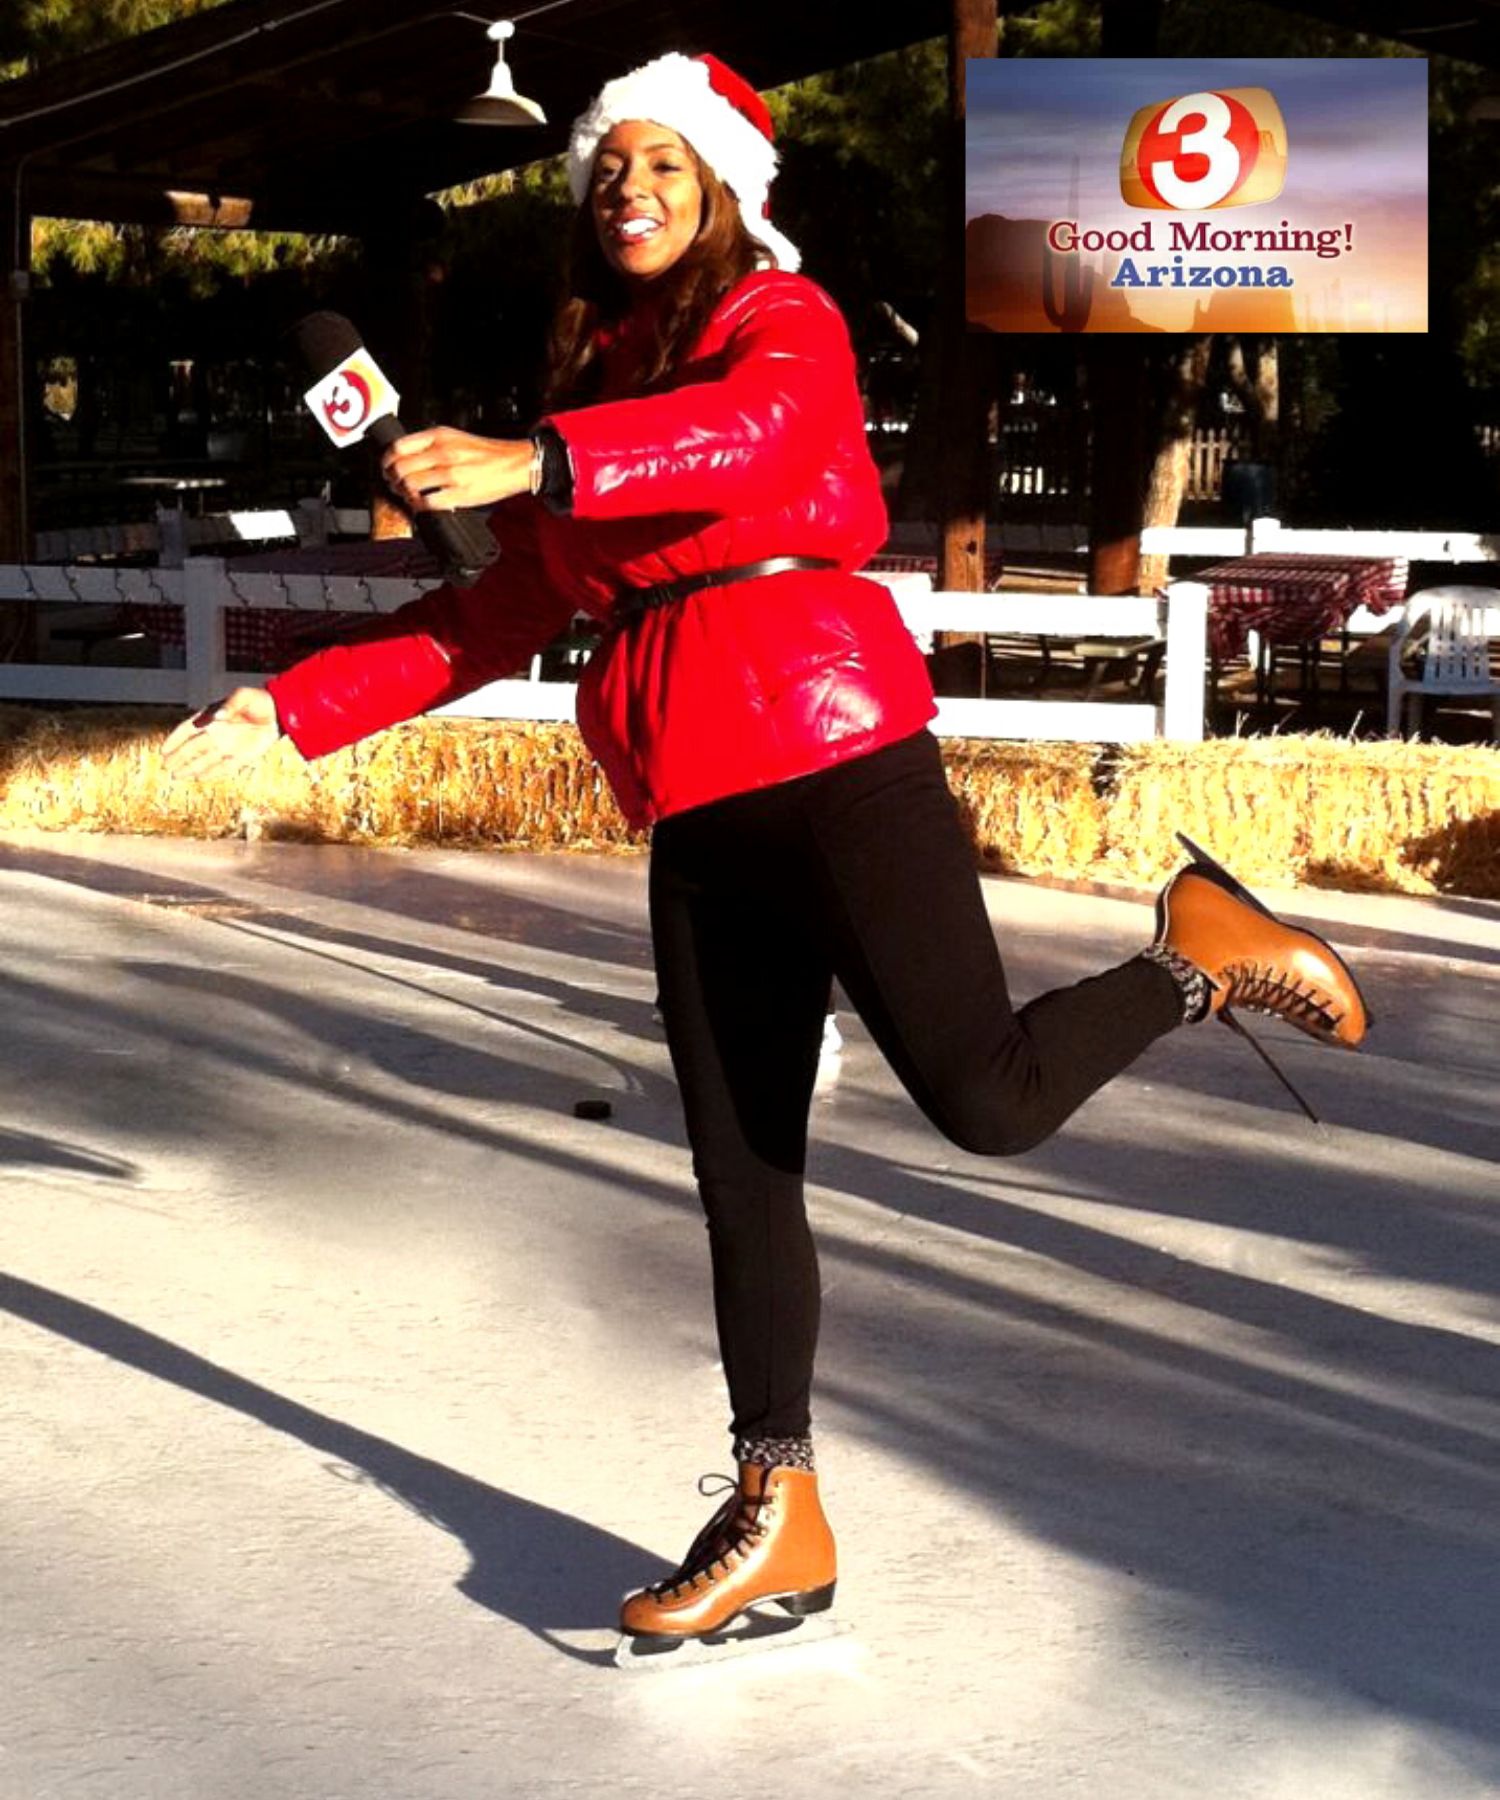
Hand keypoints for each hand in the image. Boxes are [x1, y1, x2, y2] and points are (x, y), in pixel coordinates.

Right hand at [161, 686, 282, 779]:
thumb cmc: (259, 701)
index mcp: (211, 717)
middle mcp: (216, 733)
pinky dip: (211, 773)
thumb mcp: (243, 696)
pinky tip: (198, 778)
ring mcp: (227, 746)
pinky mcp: (240, 757)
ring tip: (175, 776)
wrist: (280, 713)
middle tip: (165, 767)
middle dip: (178, 758)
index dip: (175, 739)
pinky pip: (222, 767)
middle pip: (192, 748)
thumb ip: (229, 705)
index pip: (188, 729)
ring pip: (204, 760)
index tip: (163, 750)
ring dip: (190, 768)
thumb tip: (216, 716)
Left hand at [381, 428, 533, 512]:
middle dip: (393, 480)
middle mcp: (443, 453)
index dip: (387, 460)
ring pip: (410, 485)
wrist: (514, 464)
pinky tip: (422, 504)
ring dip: (404, 494)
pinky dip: (419, 506)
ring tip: (409, 495)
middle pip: (400, 468)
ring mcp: (451, 474)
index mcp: (440, 436)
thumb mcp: (455, 438)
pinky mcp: (459, 494)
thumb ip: (430, 444)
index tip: (387, 468)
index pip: (399, 447)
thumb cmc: (487, 453)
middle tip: (395, 485)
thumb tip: (405, 456)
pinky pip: (427, 502)